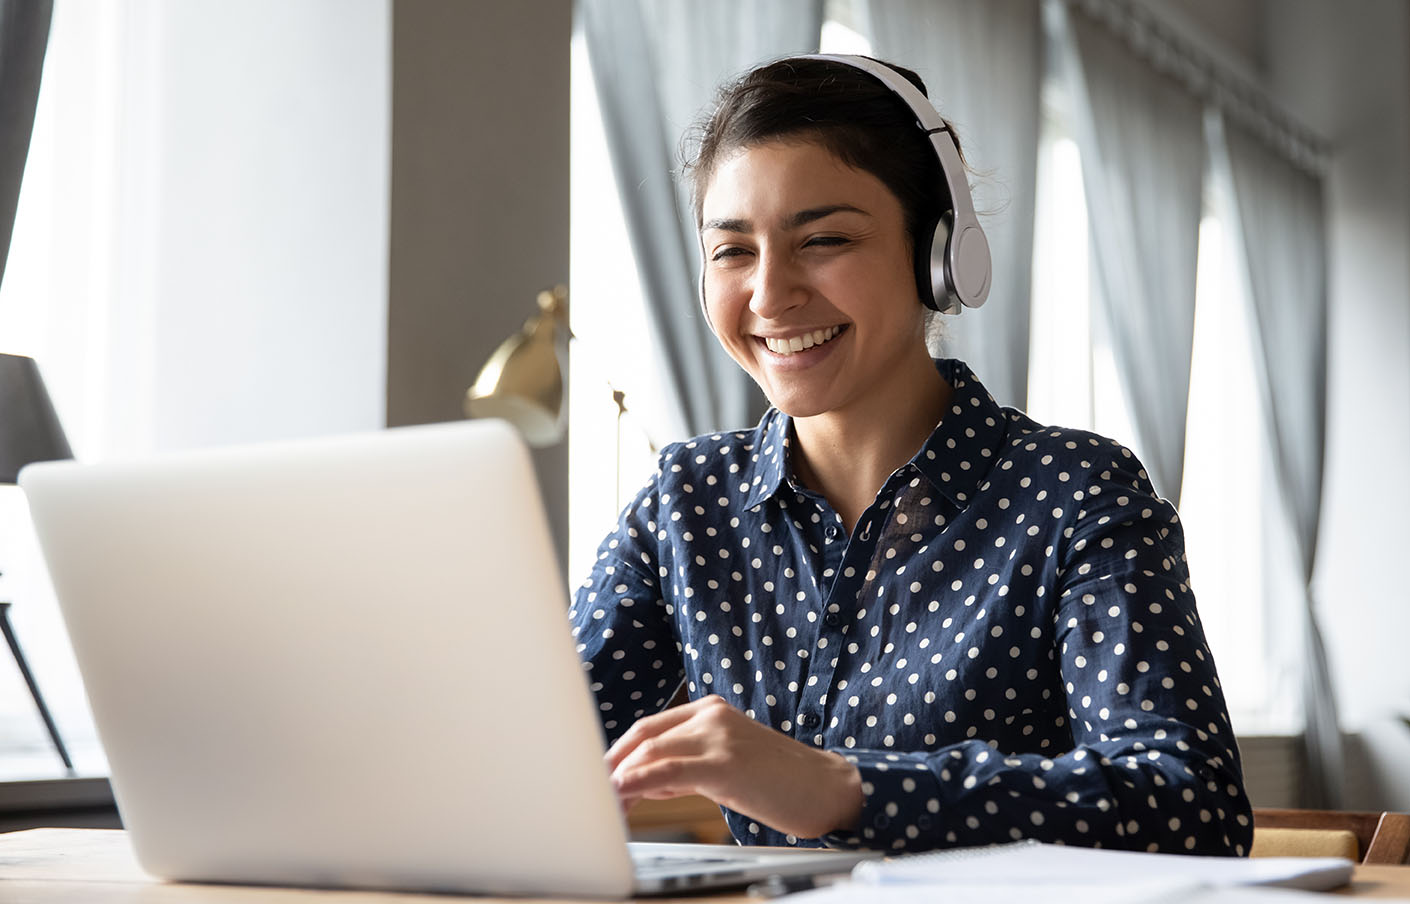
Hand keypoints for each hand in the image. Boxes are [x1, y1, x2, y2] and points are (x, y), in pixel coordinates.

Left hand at [606, 695, 863, 839]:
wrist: (830, 789)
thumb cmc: (782, 783)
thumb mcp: (728, 767)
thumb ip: (687, 768)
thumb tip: (643, 783)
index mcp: (711, 712)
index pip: (649, 728)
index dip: (618, 753)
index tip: (597, 778)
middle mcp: (711, 716)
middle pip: (643, 735)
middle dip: (610, 764)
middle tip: (587, 792)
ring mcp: (719, 736)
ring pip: (651, 751)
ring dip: (619, 778)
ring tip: (600, 802)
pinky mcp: (725, 763)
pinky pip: (668, 770)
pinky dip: (639, 782)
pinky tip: (622, 794)